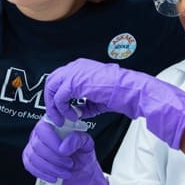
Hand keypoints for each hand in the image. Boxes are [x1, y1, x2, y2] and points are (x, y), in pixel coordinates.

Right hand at [23, 119, 108, 184]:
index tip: (64, 152)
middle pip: (38, 144)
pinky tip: (54, 177)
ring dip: (50, 168)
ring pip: (33, 156)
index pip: (44, 127)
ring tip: (66, 173)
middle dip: (54, 158)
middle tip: (69, 164)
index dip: (51, 140)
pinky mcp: (30, 158)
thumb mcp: (87, 145)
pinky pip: (29, 165)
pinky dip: (42, 174)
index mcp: (54, 124)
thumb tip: (63, 147)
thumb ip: (78, 140)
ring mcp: (33, 145)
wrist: (80, 173)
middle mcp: (41, 132)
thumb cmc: (83, 155)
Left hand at [45, 58, 184, 148]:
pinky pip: (60, 96)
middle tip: (57, 117)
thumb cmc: (121, 94)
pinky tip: (73, 116)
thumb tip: (76, 111)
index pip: (59, 78)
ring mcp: (77, 72)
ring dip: (55, 106)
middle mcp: (77, 66)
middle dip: (51, 101)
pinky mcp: (78, 81)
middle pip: (52, 81)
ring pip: (52, 87)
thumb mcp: (98, 99)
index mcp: (82, 67)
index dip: (56, 96)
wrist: (133, 91)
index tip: (61, 112)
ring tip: (64, 119)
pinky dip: (63, 108)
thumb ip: (85, 103)